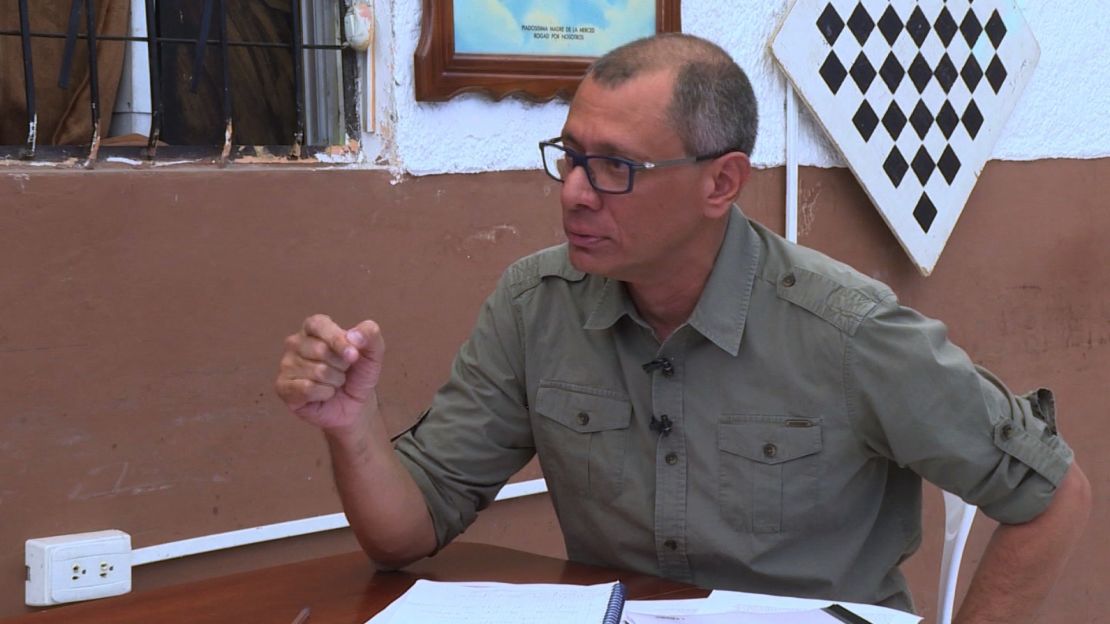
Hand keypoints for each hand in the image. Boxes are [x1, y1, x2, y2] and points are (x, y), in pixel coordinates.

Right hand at [275, 314, 384, 430]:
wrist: (354, 405)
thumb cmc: (359, 374)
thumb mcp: (373, 352)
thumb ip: (370, 334)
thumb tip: (353, 336)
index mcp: (314, 327)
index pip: (319, 325)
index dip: (338, 340)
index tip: (354, 356)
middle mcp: (295, 343)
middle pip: (321, 350)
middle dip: (341, 366)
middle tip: (343, 371)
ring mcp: (287, 365)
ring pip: (318, 372)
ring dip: (335, 381)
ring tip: (334, 383)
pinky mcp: (283, 386)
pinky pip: (307, 388)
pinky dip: (325, 393)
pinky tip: (325, 394)